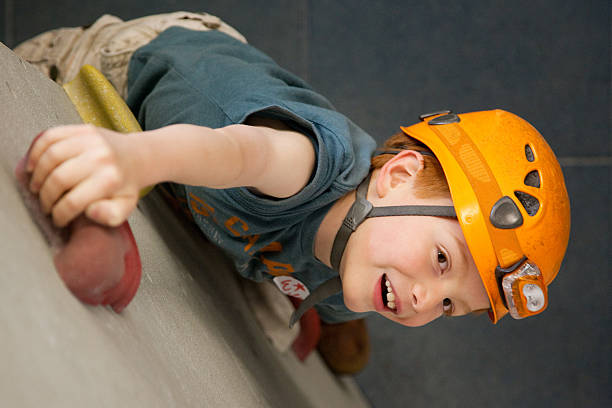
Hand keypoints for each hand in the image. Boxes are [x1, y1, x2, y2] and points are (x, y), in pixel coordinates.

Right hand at [26, 124, 140, 227]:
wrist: (136, 157)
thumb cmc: (125, 184)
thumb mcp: (125, 206)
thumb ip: (111, 216)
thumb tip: (91, 211)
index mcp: (111, 179)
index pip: (73, 201)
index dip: (60, 214)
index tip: (57, 219)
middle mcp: (101, 157)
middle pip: (59, 179)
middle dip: (47, 197)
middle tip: (46, 205)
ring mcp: (91, 139)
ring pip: (51, 157)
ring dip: (38, 176)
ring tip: (37, 188)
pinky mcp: (82, 128)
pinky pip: (50, 137)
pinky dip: (36, 152)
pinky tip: (33, 167)